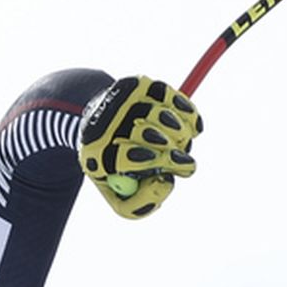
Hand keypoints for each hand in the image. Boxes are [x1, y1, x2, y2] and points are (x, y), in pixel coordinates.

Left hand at [80, 76, 202, 219]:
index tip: (172, 172)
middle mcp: (107, 121)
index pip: (128, 157)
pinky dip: (188, 113)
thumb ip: (139, 204)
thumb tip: (166, 182)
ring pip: (164, 115)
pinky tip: (189, 126)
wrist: (98, 124)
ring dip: (180, 133)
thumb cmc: (114, 166)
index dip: (156, 163)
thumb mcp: (118, 195)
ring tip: (177, 142)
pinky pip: (173, 96)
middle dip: (171, 152)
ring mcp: (122, 99)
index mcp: (96, 152)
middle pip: (149, 135)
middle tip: (183, 162)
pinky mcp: (137, 82)